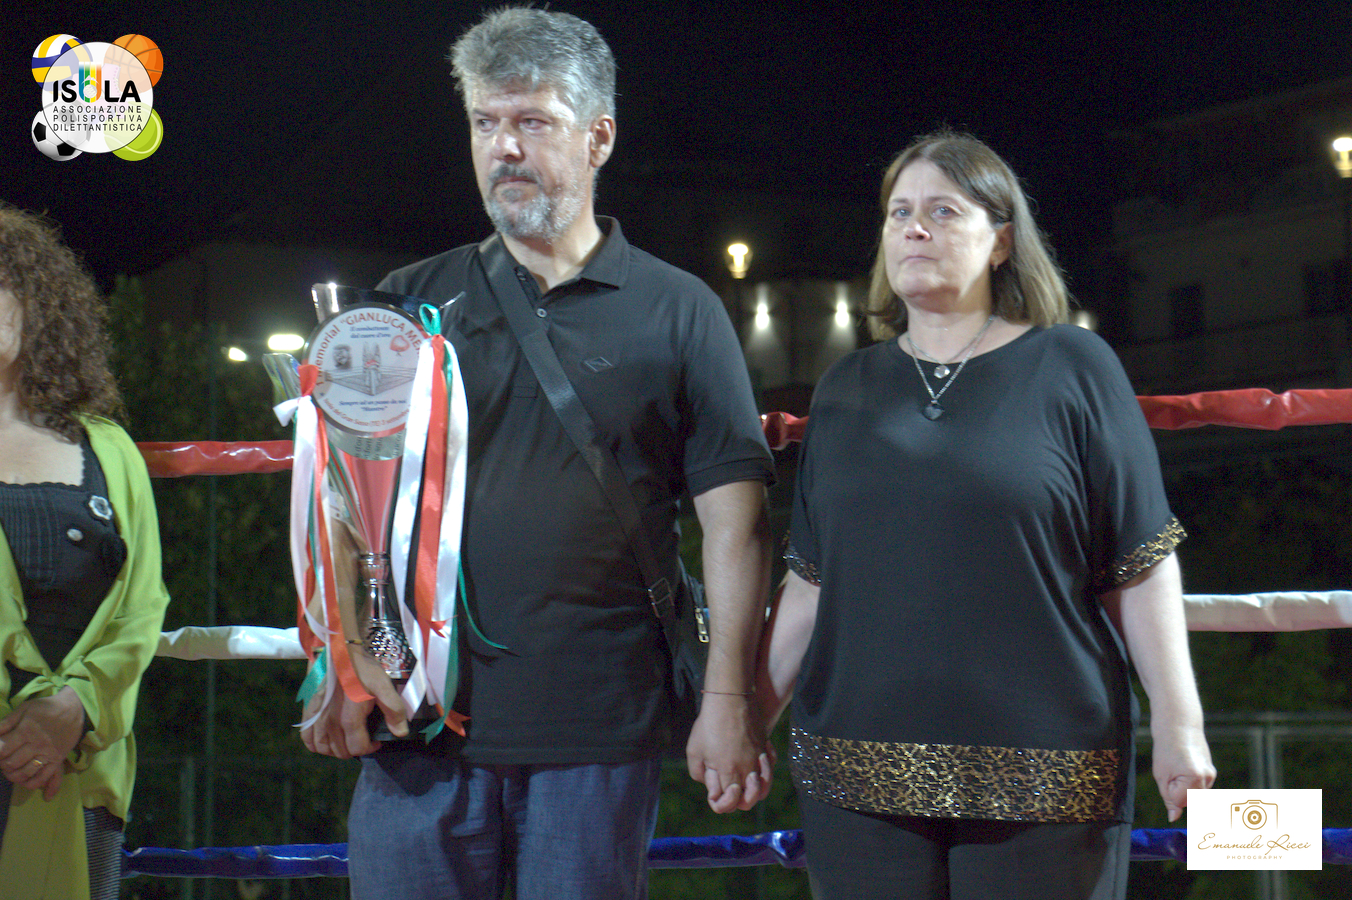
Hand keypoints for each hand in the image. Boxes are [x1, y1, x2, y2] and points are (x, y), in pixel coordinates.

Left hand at [0, 686, 85, 800]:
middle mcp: (37, 744)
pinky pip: (42, 778)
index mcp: (27, 730)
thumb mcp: (25, 708)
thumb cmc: (47, 708)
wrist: (75, 709)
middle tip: (3, 759)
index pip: (2, 749)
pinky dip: (30, 783)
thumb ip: (6, 722)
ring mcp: (48, 754)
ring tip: (10, 769)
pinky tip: (24, 780)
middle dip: (2, 764)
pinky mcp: (57, 760)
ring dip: (12, 775)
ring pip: (24, 773)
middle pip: (11, 763)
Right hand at [300, 647, 408, 758]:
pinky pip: (306, 738)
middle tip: (363, 738)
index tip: (376, 740)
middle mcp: (330, 723)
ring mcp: (316, 718)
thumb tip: (401, 733)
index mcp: (349, 719)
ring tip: (347, 740)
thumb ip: (394, 710)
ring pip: (323, 748)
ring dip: (336, 749)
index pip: (358, 748)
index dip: (370, 748)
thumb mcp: (383, 685)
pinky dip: (316, 744)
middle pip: (341, 751)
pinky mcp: (308, 711)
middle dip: (355, 749)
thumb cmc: (362, 667)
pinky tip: (327, 738)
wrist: (337, 650)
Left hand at [685, 693, 774, 812]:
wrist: (730, 698)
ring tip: (745, 781)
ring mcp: (759, 757)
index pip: (730, 803)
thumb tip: (712, 783)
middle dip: (740, 800)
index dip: (722, 803)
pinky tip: (755, 765)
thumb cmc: (709, 724)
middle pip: (751, 799)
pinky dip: (764, 771)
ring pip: (764, 786)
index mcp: (729, 771)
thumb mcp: (694, 751)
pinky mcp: (765, 746)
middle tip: (731, 788)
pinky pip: (769, 766)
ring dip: (755, 789)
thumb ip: (699, 773)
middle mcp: (748, 768)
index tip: (717, 791)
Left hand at [1151, 722, 1215, 821]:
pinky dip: (1189, 783)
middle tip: (1173, 772)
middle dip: (1178, 794)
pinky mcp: (1210, 771)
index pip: (1180, 802)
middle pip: (1190, 802)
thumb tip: (1173, 818)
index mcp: (1196, 778)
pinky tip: (1184, 768)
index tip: (1168, 775)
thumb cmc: (1166, 749)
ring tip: (1177, 768)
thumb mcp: (1161, 775)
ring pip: (1194, 795)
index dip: (1169, 792)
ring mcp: (1211, 775)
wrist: (1178, 725)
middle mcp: (1208, 778)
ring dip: (1184, 789)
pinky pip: (1198, 786)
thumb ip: (1169, 799)